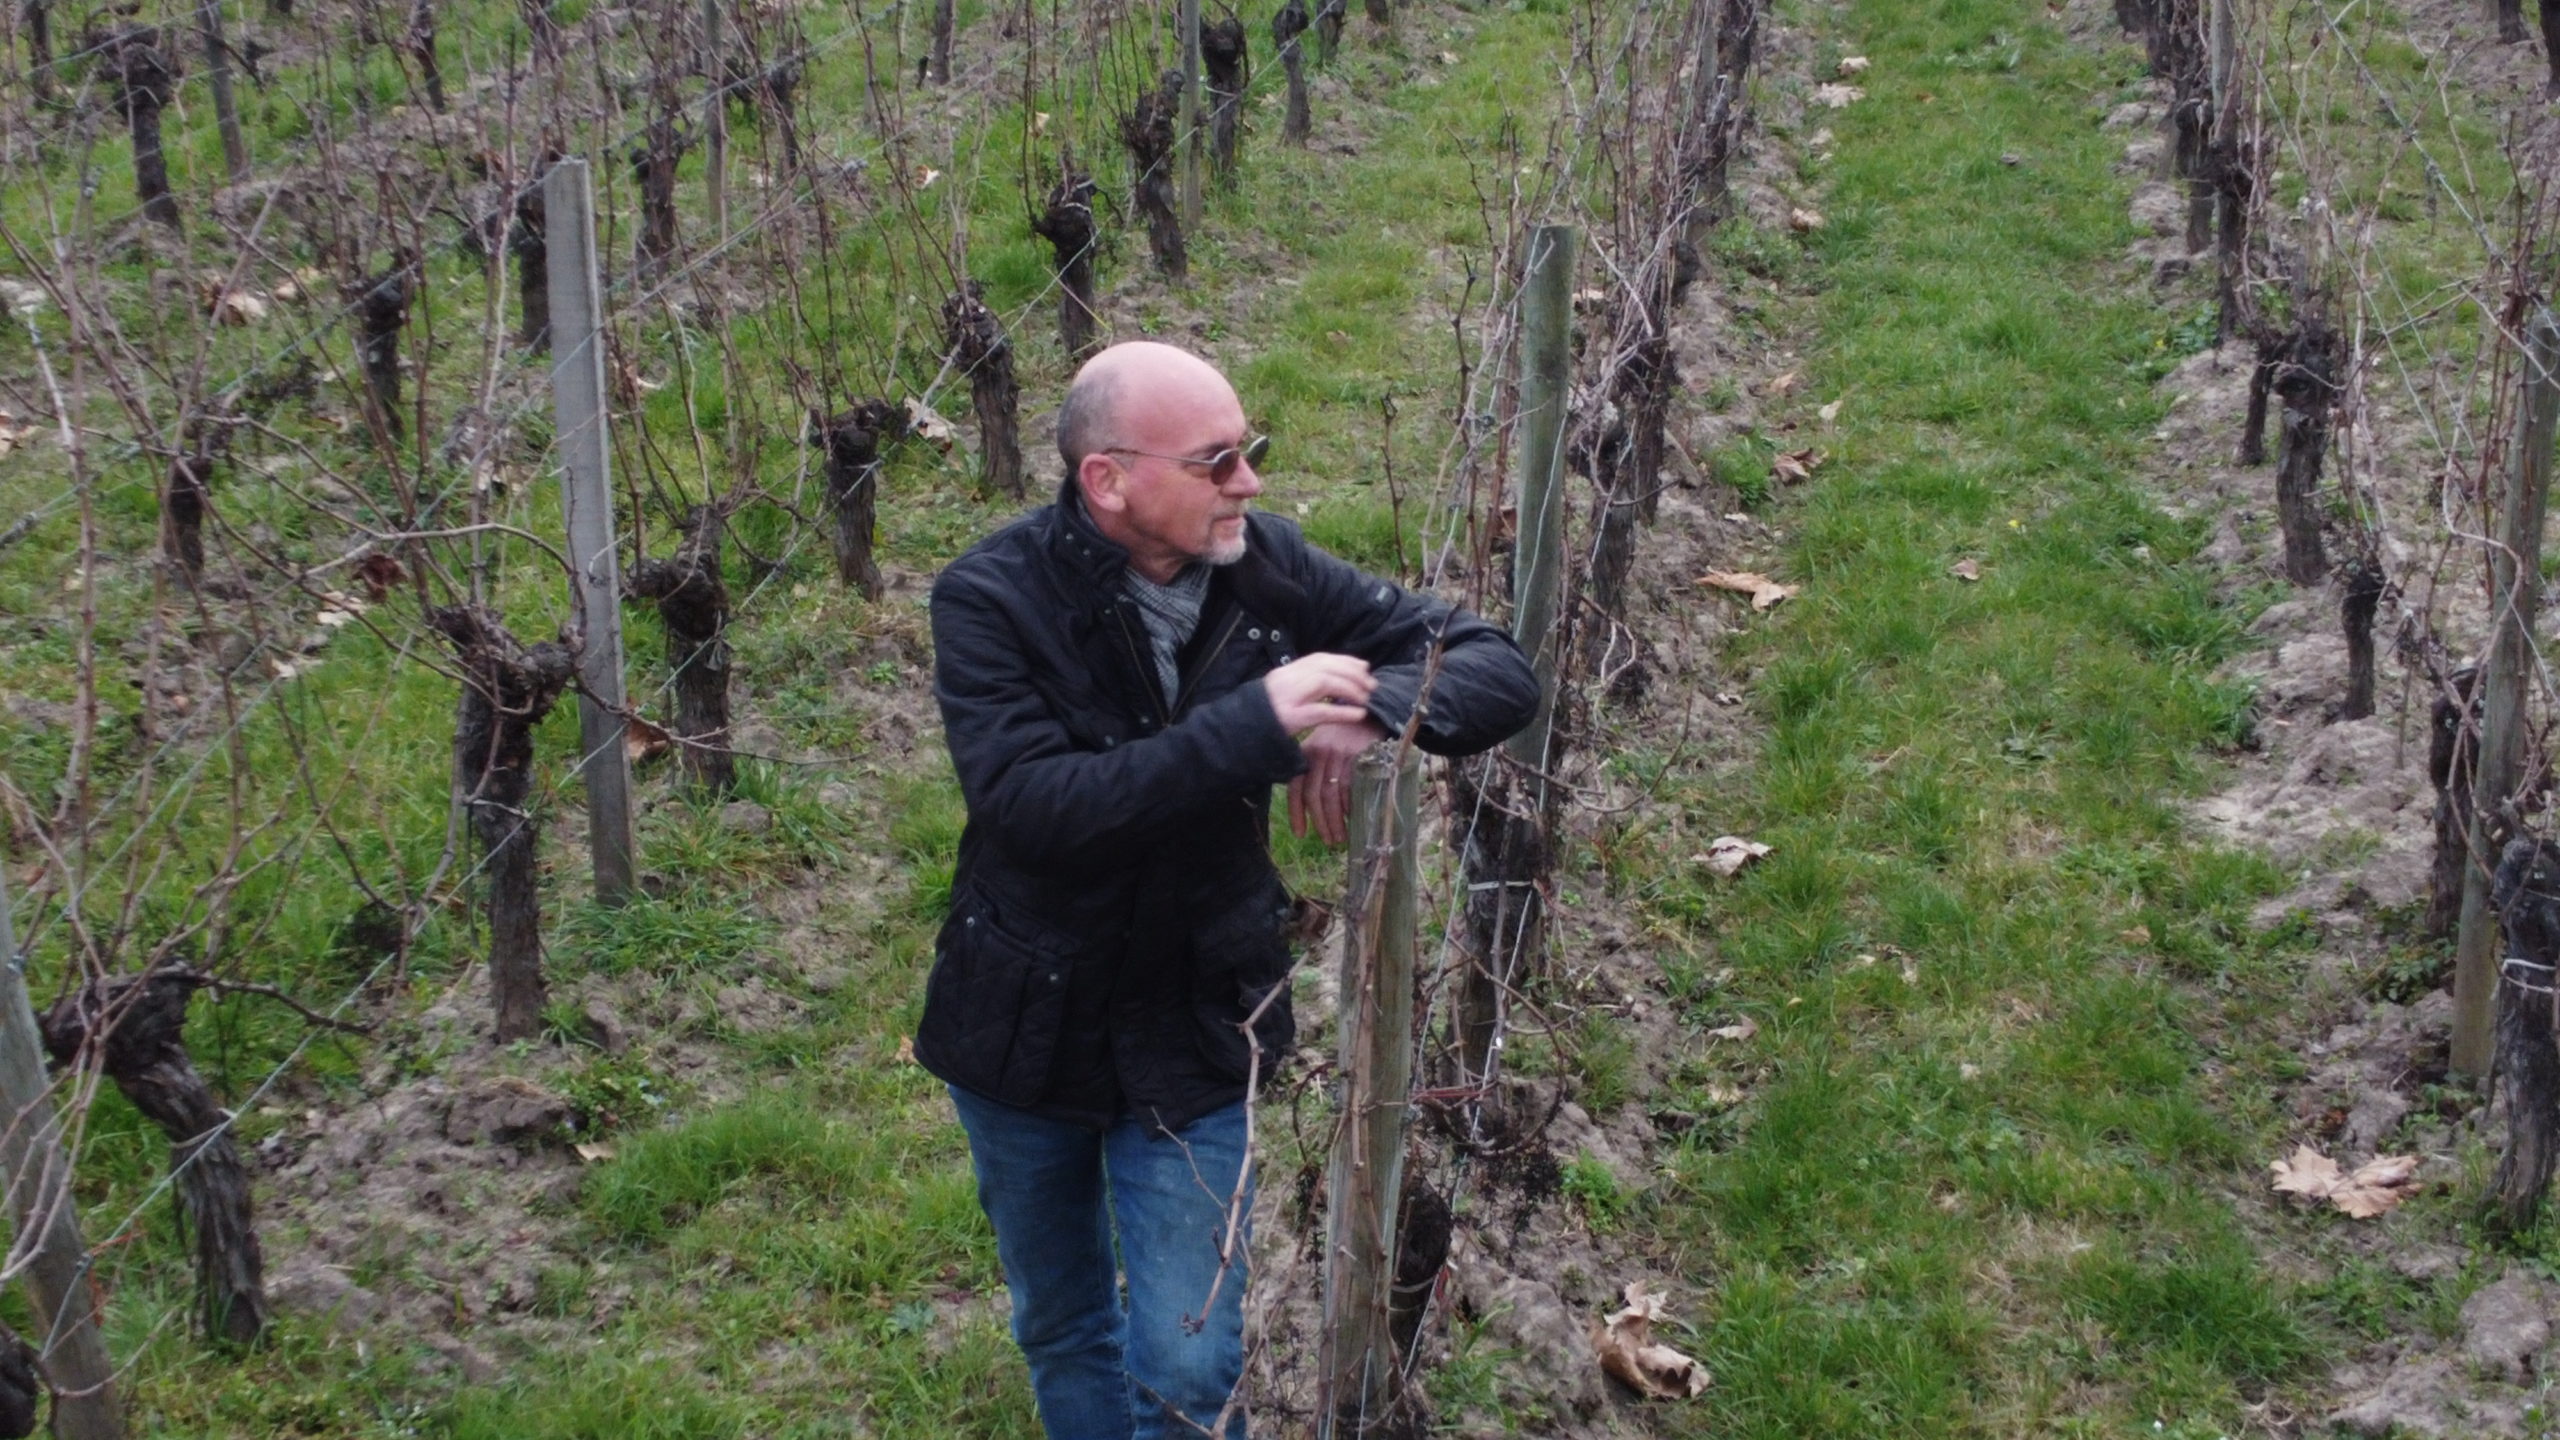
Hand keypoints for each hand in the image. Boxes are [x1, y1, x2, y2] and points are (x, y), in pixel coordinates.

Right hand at [1262, 652, 1376, 732]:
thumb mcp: (1282, 693)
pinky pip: (1321, 711)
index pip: (1319, 659)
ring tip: (1366, 698)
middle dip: (1352, 673)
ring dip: (1350, 688)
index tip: (1363, 667)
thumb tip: (1333, 679)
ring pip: (1324, 683)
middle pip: (1325, 667)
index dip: (1344, 661)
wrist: (1238, 733)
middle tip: (1371, 684)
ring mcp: (1288, 698)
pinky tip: (1358, 714)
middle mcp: (1286, 680)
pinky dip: (1343, 712)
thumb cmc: (1263, 716)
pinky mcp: (1290, 719)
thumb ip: (1303, 684)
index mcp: (1285, 672)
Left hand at [1289, 718, 1387, 844]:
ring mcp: (1337, 754)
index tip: (1300, 833)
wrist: (1369, 713)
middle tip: (1328, 840)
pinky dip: (1350, 807)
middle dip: (1320, 822)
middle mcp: (1318, 754)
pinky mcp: (1355, 755)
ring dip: (1335, 820)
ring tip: (1340, 837)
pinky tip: (1353, 819)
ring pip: (1331, 795)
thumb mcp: (1325, 749)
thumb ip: (1316, 772)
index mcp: (1306, 754)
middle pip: (1313, 795)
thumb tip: (1313, 808)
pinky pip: (1349, 787)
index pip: (1295, 787)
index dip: (1296, 813)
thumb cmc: (1346, 736)